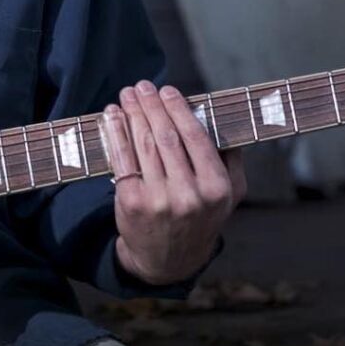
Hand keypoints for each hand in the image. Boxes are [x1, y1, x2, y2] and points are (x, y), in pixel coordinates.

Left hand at [100, 80, 245, 285]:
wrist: (168, 260)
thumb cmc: (199, 217)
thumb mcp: (229, 196)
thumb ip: (232, 160)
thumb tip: (225, 120)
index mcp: (217, 188)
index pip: (196, 138)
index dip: (179, 109)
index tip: (168, 90)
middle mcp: (189, 195)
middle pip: (166, 137)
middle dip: (152, 105)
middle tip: (142, 86)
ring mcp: (159, 200)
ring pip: (143, 145)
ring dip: (133, 113)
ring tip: (127, 94)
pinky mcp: (132, 203)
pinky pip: (122, 159)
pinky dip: (116, 132)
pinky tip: (112, 115)